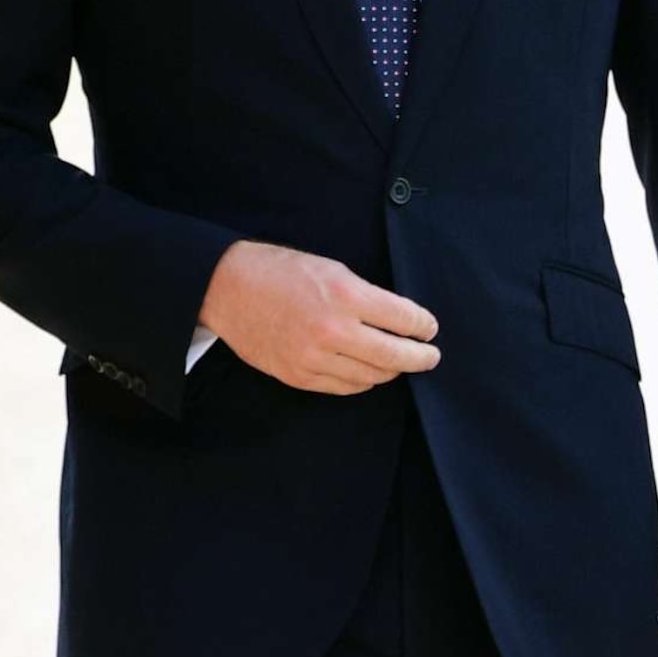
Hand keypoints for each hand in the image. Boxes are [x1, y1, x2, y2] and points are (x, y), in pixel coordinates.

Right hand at [199, 240, 439, 394]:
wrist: (227, 289)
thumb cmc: (280, 272)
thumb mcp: (331, 269)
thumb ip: (366, 296)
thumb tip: (401, 320)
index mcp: (346, 295)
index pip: (404, 319)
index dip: (424, 326)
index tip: (430, 329)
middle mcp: (334, 330)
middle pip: (395, 356)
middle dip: (420, 357)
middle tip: (430, 356)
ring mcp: (315, 358)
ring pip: (372, 377)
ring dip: (390, 370)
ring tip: (396, 362)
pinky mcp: (299, 376)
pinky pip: (345, 387)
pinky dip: (362, 381)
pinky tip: (367, 371)